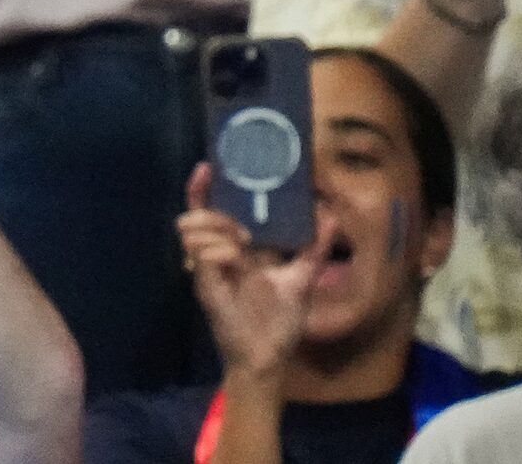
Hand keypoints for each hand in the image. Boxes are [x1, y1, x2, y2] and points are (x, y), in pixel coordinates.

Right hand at [179, 165, 320, 383]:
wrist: (268, 356)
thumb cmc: (280, 320)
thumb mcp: (302, 278)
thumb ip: (314, 247)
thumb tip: (330, 215)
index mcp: (235, 247)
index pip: (211, 209)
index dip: (205, 187)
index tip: (208, 165)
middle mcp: (217, 252)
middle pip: (194, 213)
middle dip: (213, 210)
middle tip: (239, 226)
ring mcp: (207, 267)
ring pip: (190, 229)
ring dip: (213, 228)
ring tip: (238, 243)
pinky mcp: (204, 283)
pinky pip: (200, 255)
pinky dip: (218, 251)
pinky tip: (236, 260)